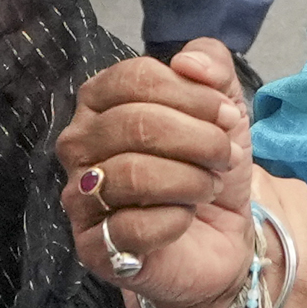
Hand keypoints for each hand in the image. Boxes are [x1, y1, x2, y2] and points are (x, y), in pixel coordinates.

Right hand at [61, 41, 265, 307]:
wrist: (218, 239)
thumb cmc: (205, 167)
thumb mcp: (223, 108)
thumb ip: (212, 67)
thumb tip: (188, 61)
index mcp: (100, 101)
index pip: (136, 78)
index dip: (192, 95)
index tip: (228, 116)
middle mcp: (78, 144)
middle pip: (135, 124)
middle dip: (198, 139)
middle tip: (227, 157)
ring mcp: (79, 197)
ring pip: (132, 173)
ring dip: (190, 180)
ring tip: (210, 187)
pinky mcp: (92, 247)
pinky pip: (132, 226)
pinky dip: (175, 219)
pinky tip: (186, 219)